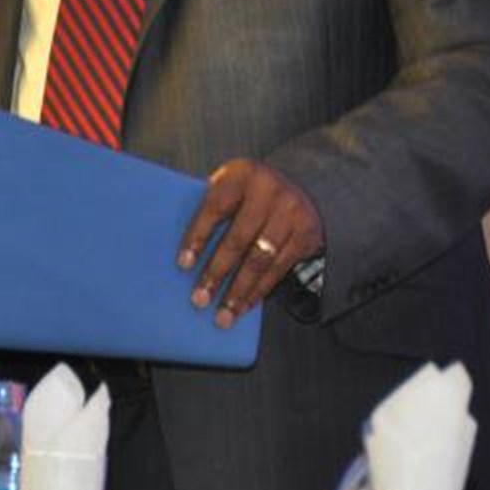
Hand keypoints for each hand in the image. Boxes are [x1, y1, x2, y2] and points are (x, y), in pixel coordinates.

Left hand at [175, 158, 322, 328]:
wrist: (298, 185)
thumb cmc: (248, 192)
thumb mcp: (230, 185)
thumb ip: (210, 209)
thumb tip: (184, 256)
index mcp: (241, 174)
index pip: (215, 207)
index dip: (198, 236)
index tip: (183, 264)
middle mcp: (269, 190)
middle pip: (238, 239)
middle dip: (217, 273)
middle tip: (199, 300)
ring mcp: (291, 213)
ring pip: (260, 260)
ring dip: (238, 291)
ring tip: (222, 315)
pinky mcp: (306, 235)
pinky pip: (278, 270)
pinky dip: (258, 291)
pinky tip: (243, 306)